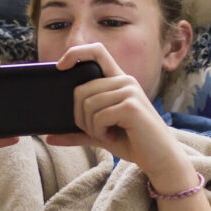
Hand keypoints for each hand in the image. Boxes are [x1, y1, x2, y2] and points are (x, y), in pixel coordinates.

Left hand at [42, 44, 186, 180]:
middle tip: (96, 131)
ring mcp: (129, 91)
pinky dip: (101, 131)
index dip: (76, 53)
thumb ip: (78, 132)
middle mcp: (125, 80)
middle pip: (81, 90)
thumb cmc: (133, 143)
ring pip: (88, 104)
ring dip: (92, 127)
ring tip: (108, 134)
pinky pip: (99, 116)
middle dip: (80, 117)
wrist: (161, 158)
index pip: (97, 51)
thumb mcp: (100, 134)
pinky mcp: (131, 106)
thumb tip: (49, 137)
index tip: (60, 66)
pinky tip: (114, 136)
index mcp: (118, 81)